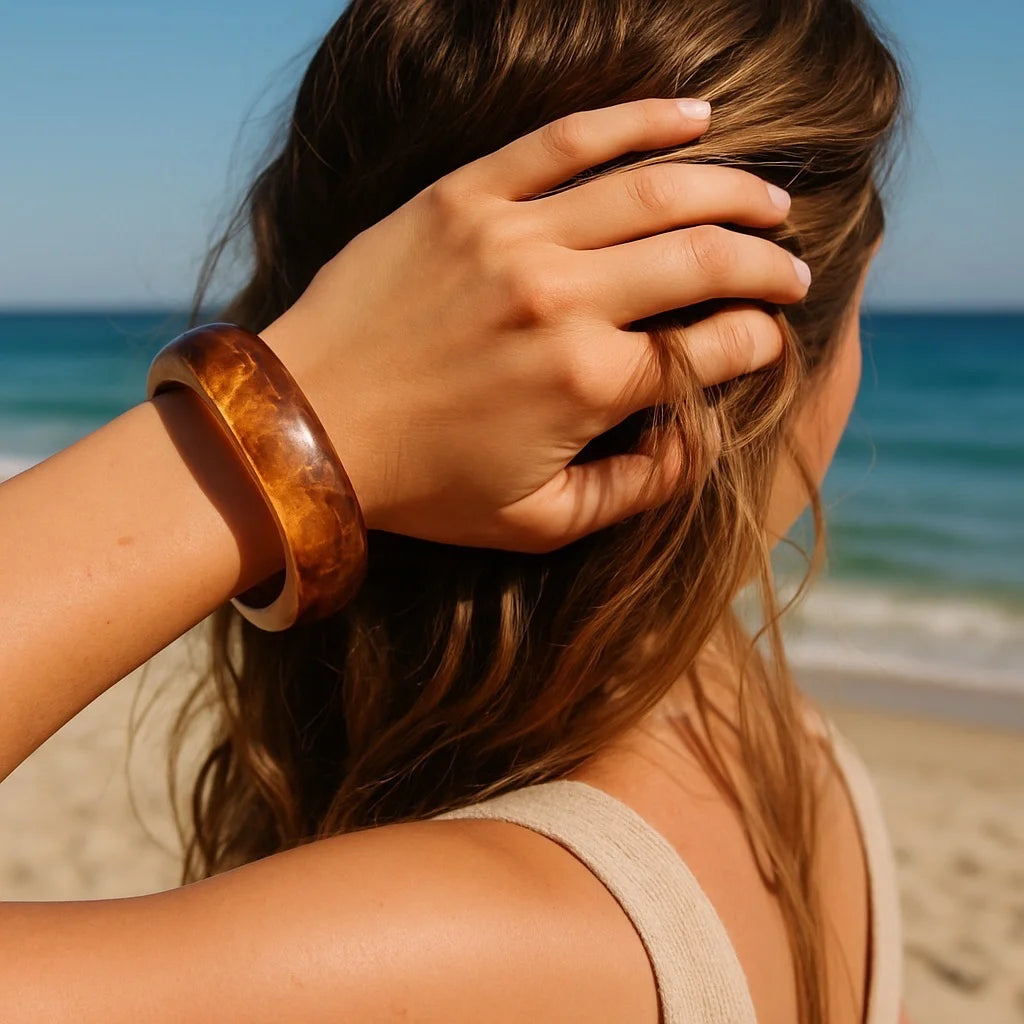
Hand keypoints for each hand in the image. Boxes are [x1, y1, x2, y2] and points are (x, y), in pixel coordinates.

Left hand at [261, 97, 808, 551]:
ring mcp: (515, 239)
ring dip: (731, 189)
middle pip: (704, 260)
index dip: (759, 341)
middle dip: (768, 263)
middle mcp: (565, 303)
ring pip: (656, 190)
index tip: (770, 337)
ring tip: (772, 196)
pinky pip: (568, 140)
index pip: (712, 347)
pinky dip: (640, 120)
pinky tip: (694, 115)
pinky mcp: (465, 197)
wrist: (304, 425)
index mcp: (589, 386)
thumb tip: (702, 444)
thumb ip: (636, 491)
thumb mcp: (538, 521)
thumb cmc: (421, 486)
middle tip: (794, 265)